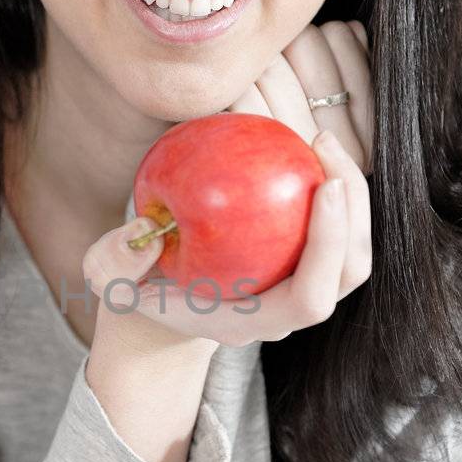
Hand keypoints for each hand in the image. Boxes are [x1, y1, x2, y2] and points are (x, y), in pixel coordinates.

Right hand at [82, 22, 373, 347]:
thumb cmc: (136, 284)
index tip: (326, 187)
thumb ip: (114, 260)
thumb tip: (144, 231)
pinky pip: (335, 224)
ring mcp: (300, 285)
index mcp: (252, 320)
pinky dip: (332, 185)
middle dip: (354, 213)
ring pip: (353, 248)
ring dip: (352, 193)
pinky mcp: (302, 259)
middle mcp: (286, 310)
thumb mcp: (107, 275)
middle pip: (348, 272)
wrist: (159, 298)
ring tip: (322, 140)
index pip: (309, 300)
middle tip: (325, 147)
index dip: (328, 249)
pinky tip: (307, 143)